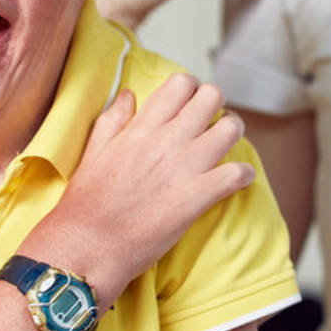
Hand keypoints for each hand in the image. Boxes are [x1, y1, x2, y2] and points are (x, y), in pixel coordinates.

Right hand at [27, 74, 254, 304]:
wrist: (88, 246)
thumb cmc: (86, 203)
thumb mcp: (93, 151)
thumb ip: (114, 119)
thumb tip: (129, 94)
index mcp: (142, 127)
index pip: (181, 83)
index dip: (192, 90)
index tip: (189, 105)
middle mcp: (166, 140)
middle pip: (212, 97)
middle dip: (216, 106)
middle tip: (211, 122)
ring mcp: (184, 167)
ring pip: (231, 129)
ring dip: (233, 134)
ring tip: (225, 146)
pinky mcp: (196, 197)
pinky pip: (236, 174)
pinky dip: (244, 175)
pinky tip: (238, 180)